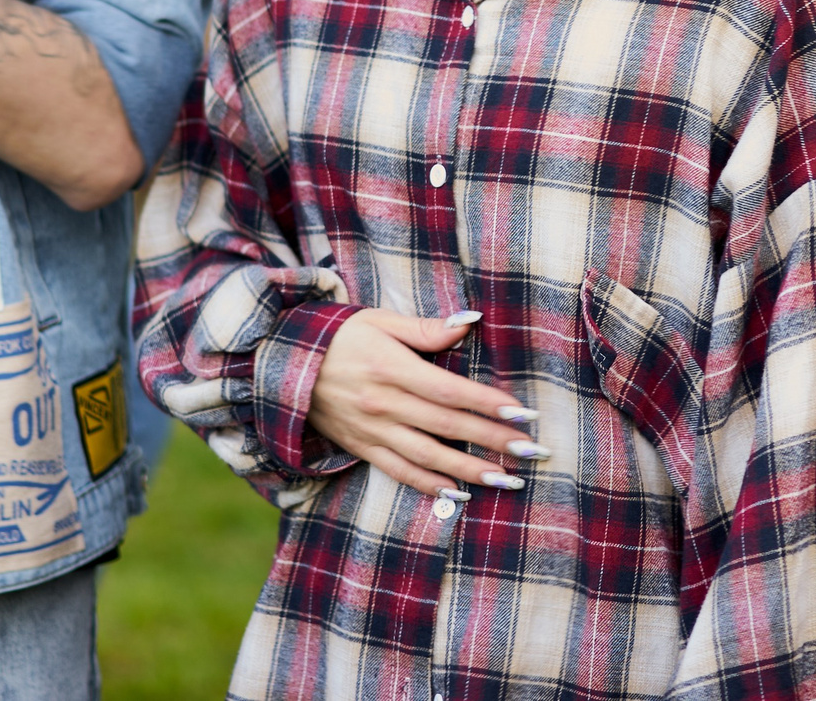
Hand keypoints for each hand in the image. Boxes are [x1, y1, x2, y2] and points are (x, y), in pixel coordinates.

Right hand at [308, 309, 541, 496]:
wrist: (283, 364)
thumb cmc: (340, 335)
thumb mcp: (379, 321)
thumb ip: (425, 328)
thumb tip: (470, 324)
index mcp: (391, 369)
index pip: (449, 391)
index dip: (488, 404)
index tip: (524, 413)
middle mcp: (383, 405)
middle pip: (447, 427)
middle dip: (493, 441)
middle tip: (532, 452)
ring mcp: (372, 431)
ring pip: (428, 458)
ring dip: (471, 471)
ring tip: (508, 481)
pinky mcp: (362, 448)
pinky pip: (400, 473)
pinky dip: (430, 487)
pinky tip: (461, 495)